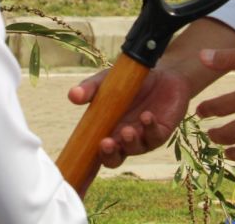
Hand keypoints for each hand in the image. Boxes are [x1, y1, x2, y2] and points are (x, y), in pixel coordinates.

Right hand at [67, 63, 194, 168]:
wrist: (161, 73)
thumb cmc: (128, 83)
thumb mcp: (105, 83)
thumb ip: (90, 89)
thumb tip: (72, 95)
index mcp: (107, 132)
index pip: (95, 153)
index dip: (87, 161)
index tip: (80, 157)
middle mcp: (124, 141)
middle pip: (114, 159)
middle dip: (110, 155)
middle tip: (106, 143)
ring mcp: (143, 138)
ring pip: (135, 149)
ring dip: (130, 142)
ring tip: (127, 130)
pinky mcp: (161, 132)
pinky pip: (155, 136)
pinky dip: (150, 127)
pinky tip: (147, 116)